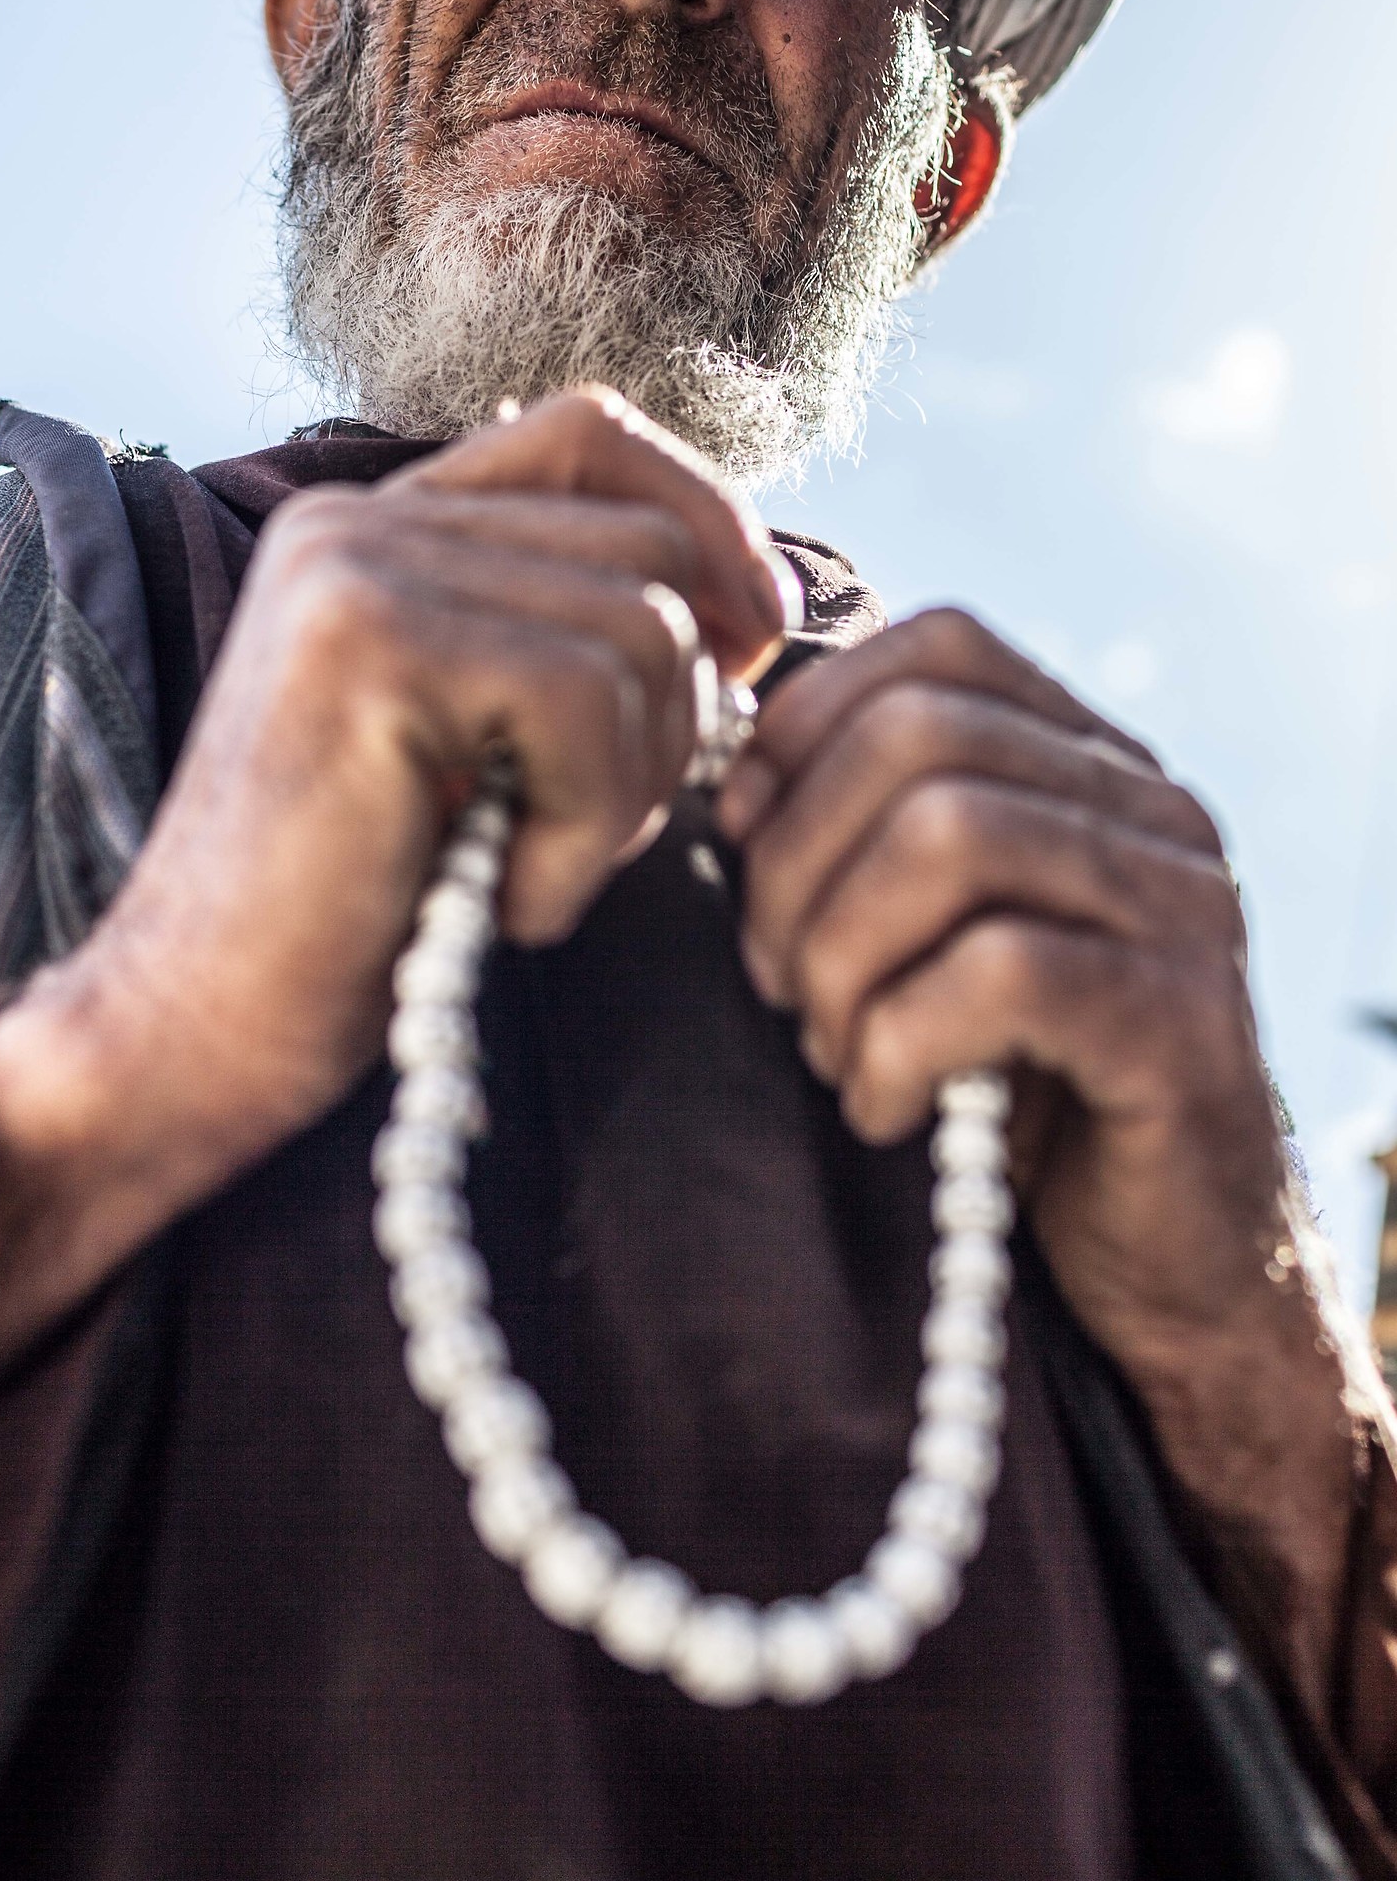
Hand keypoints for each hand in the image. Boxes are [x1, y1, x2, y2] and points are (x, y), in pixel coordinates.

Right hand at [0, 391, 786, 1353]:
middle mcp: (358, 517)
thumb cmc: (359, 916)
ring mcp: (356, 567)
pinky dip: (589, 831)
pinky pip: (586, 703)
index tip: (757, 642)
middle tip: (602, 827)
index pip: (590, 433)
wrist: (197, 1036)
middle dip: (680, 705)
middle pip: (645, 543)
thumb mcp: (486, 750)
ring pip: (640, 629)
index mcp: (381, 525)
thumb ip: (572, 646)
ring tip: (537, 871)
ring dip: (632, 787)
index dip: (708, 518)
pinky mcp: (370, 642)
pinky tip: (512, 900)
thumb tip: (758, 612)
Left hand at [718, 607, 1355, 1703]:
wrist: (1163, 1264)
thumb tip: (729, 777)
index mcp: (1087, 763)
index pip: (938, 645)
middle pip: (920, 735)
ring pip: (951, 836)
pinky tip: (886, 1105)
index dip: (808, 726)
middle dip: (797, 861)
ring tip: (834, 1046)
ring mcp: (1181, 910)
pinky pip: (1001, 973)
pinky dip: (900, 1042)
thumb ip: (863, 836)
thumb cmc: (1014, 1087)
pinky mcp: (1181, 1026)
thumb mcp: (926, 936)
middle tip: (777, 982)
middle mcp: (1150, 811)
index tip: (744, 836)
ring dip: (840, 955)